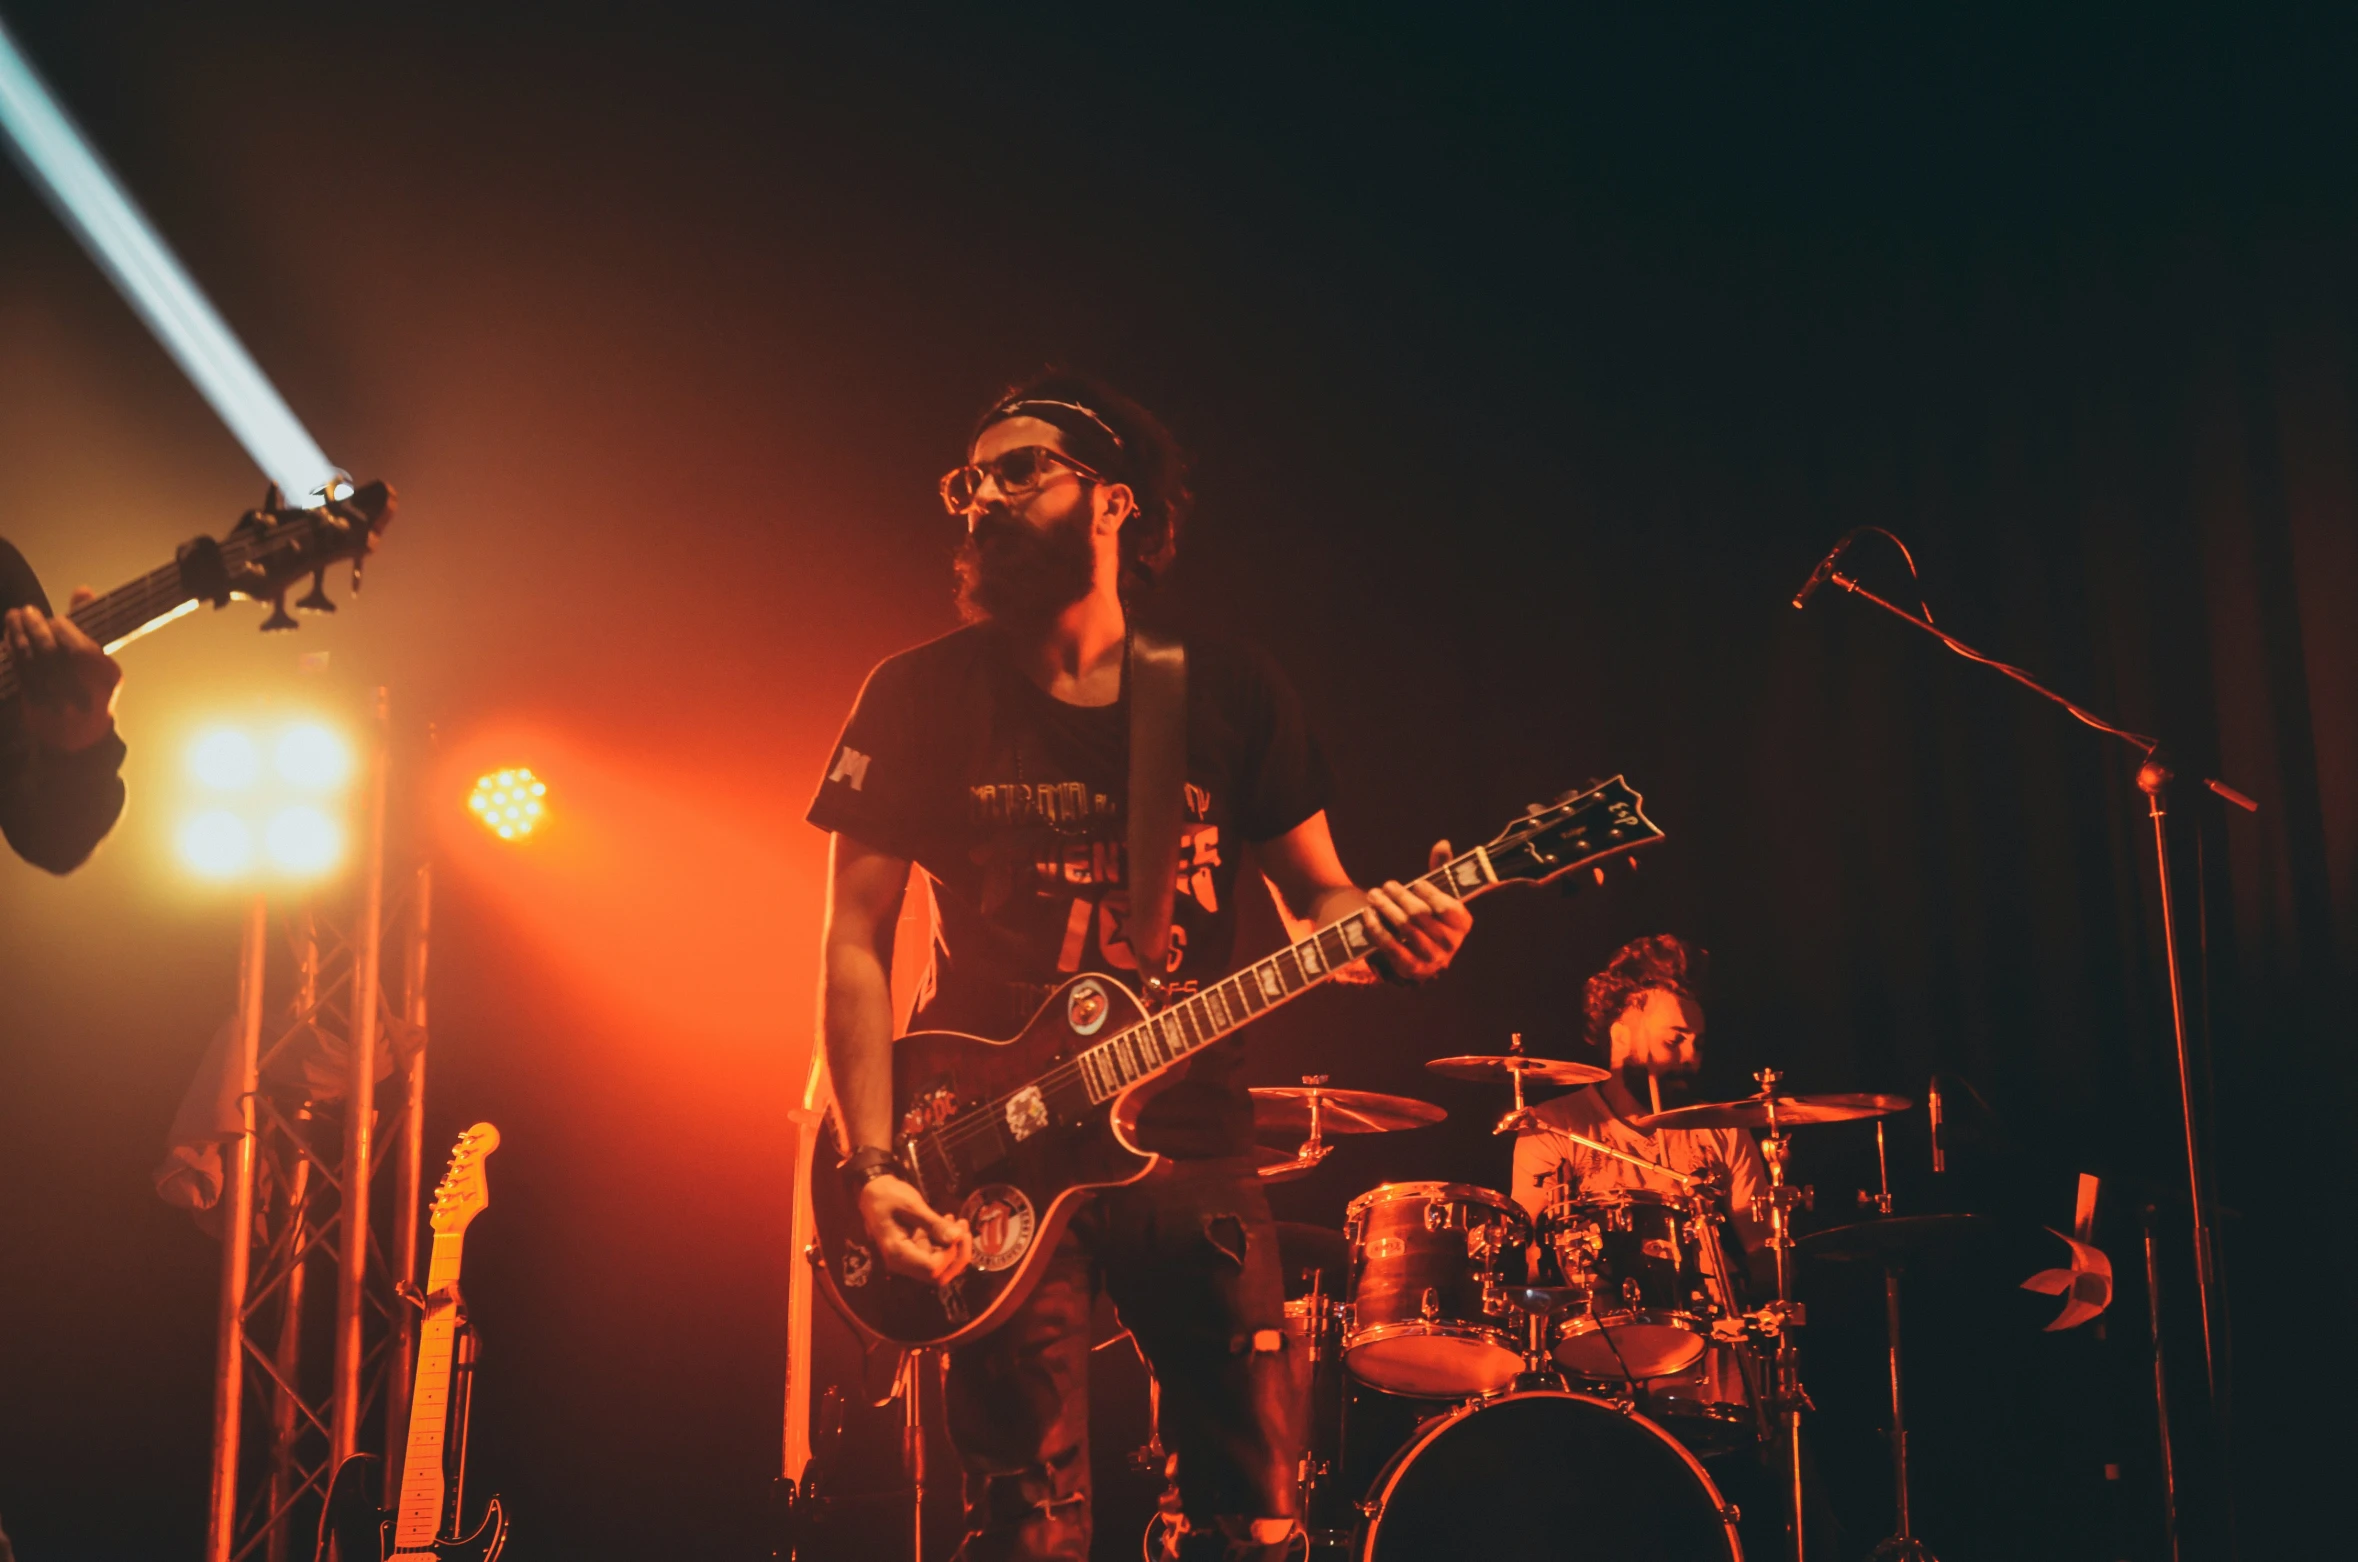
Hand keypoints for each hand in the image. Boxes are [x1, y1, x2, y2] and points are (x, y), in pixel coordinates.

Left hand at [5, 589, 120, 752]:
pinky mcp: (35, 705)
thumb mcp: (97, 658)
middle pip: (53, 653)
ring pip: (32, 661)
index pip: (80, 648)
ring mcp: (58, 701)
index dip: (62, 629)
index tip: (53, 619)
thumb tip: (82, 589)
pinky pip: (19, 673)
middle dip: (35, 628)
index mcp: (106, 677)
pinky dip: (11, 652)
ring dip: (18, 635)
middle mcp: (83, 691)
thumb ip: (88, 624)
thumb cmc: (89, 689)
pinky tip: (8, 637)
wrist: (79, 737)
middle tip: (26, 611)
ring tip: (13, 617)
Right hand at [858, 1174, 972, 1284]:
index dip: (950, 1254)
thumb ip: (934, 1223)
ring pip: (939, 1267)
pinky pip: (935, 1255)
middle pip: (938, 1275)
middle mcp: (902, 1263)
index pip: (933, 1269)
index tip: (958, 1230)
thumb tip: (957, 1237)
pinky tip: (949, 1222)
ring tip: (959, 1221)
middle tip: (964, 1228)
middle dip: (957, 1255)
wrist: (872, 1191)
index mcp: (898, 1253)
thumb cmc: (887, 1196)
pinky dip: (946, 1242)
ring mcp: (908, 1258)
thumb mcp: (911, 1205)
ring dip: (954, 1247)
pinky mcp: (914, 1250)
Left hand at [1362, 839, 1472, 982]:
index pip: (1447, 908)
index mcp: (1462, 924)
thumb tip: (1442, 844)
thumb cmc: (1429, 913)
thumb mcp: (1438, 892)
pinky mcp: (1410, 969)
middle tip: (1386, 886)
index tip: (1416, 883)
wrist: (1417, 949)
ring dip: (1386, 909)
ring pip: (1404, 929)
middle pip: (1421, 916)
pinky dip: (1377, 929)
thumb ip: (1442, 868)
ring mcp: (1431, 960)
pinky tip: (1368, 915)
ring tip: (1373, 895)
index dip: (1431, 894)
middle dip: (1401, 897)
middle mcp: (1450, 945)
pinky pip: (1391, 947)